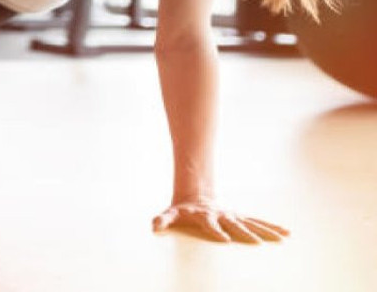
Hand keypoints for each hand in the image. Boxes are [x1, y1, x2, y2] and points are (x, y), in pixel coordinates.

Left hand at [153, 200, 288, 242]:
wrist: (194, 196)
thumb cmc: (181, 210)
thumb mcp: (169, 214)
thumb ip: (162, 220)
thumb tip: (153, 227)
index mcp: (205, 216)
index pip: (210, 225)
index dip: (216, 232)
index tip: (225, 240)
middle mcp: (222, 215)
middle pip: (235, 224)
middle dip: (246, 233)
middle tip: (258, 243)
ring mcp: (233, 215)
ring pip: (252, 222)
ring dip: (267, 230)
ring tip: (282, 237)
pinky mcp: (240, 217)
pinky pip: (257, 222)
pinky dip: (271, 226)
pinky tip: (285, 232)